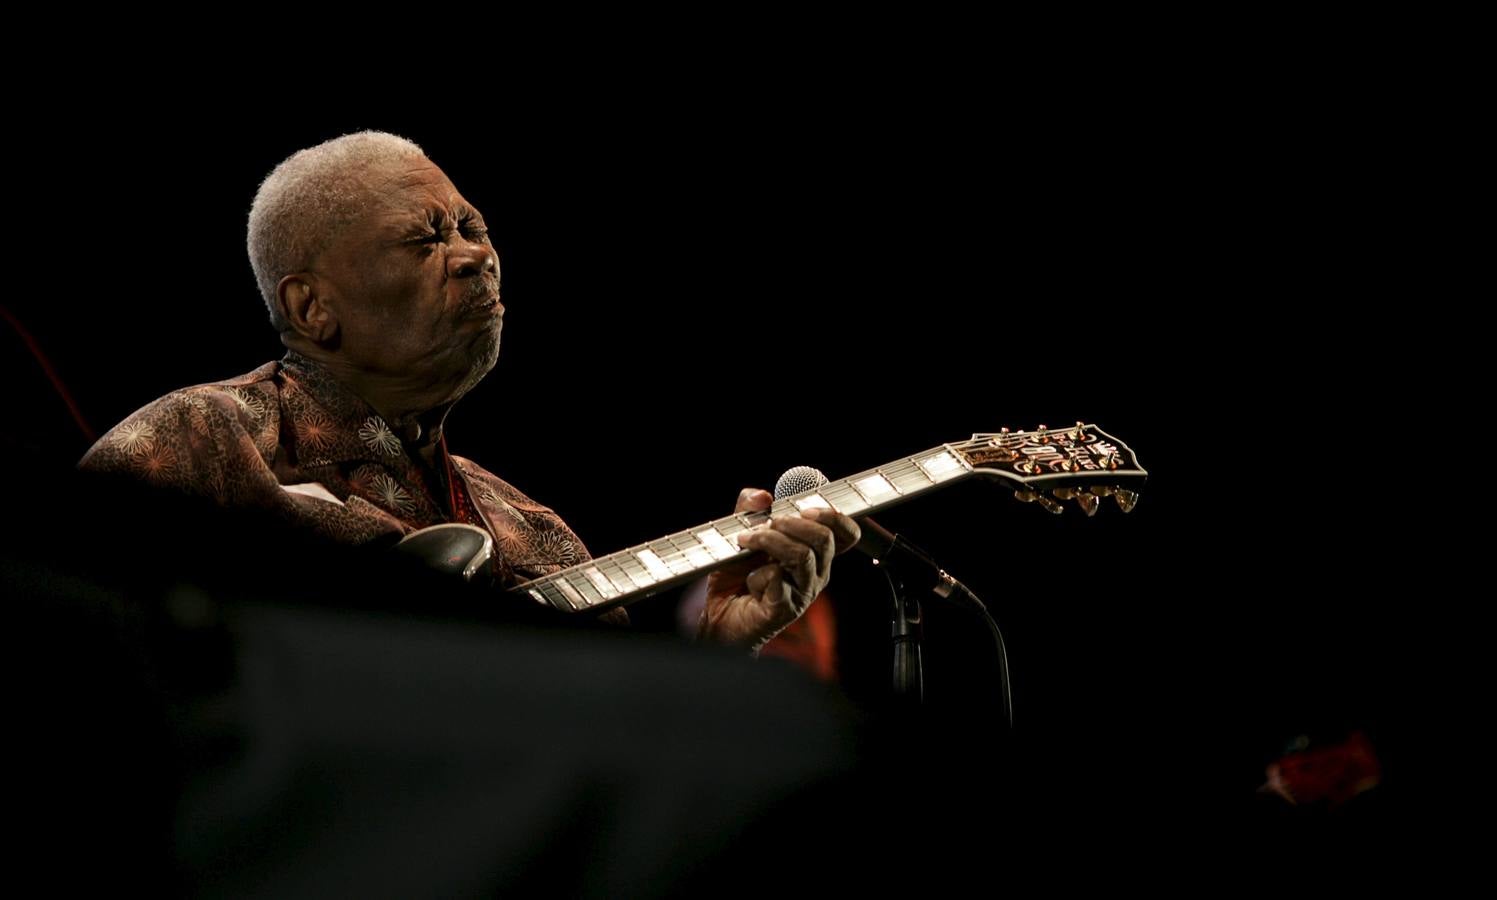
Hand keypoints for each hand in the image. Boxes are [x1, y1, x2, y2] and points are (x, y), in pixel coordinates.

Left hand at [696, 487, 860, 652]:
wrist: (720, 616)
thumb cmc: (736, 578)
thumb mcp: (741, 535)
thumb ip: (749, 511)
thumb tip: (762, 495)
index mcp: (815, 555)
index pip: (846, 534)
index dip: (835, 516)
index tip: (807, 507)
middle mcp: (815, 573)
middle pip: (824, 539)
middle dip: (792, 523)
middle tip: (768, 523)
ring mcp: (802, 592)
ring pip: (802, 555)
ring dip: (769, 540)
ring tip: (746, 540)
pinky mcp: (784, 608)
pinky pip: (776, 578)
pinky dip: (756, 573)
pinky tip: (749, 580)